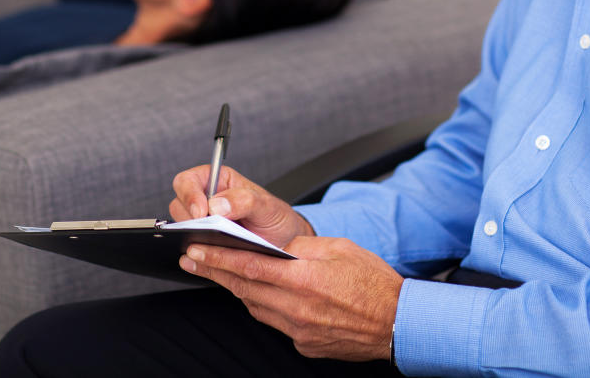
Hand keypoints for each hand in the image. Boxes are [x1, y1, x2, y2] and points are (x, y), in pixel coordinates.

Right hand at [170, 165, 313, 249]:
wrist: (284, 244)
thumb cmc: (275, 218)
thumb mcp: (267, 206)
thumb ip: (245, 200)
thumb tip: (217, 204)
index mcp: (218, 180)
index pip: (188, 180)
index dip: (189, 195)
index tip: (201, 212)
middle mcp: (206, 199)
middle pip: (178, 204)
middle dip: (189, 218)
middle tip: (207, 230)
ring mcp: (203, 223)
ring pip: (181, 226)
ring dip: (193, 235)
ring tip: (215, 242)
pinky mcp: (203, 244)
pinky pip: (189, 246)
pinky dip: (196, 252)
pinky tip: (212, 255)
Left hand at [180, 235, 402, 361]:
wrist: (398, 323)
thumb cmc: (374, 284)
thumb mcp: (339, 248)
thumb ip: (302, 246)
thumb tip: (276, 246)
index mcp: (305, 279)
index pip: (249, 266)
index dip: (218, 258)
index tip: (196, 250)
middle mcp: (297, 307)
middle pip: (243, 288)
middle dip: (214, 271)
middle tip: (191, 260)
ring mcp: (299, 329)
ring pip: (255, 306)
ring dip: (235, 288)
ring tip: (219, 271)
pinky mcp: (304, 344)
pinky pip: (273, 322)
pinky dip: (262, 306)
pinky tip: (258, 294)